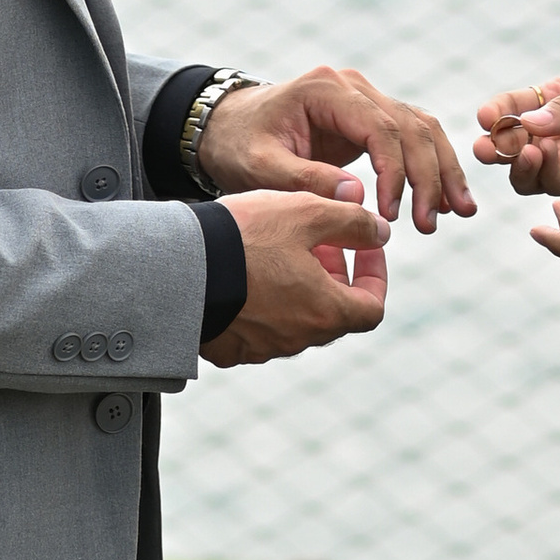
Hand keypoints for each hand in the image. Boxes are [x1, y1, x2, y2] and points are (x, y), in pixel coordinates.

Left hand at [198, 65, 475, 233]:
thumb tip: (358, 197)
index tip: (392, 216)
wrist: (228, 126)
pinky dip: (431, 165)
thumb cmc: (239, 145)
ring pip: (421, 127)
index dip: (394, 172)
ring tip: (458, 212)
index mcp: (326, 89)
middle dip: (428, 175)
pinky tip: (445, 199)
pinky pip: (411, 136)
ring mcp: (364, 98)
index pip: (379, 126)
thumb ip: (304, 179)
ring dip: (442, 169)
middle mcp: (352, 87)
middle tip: (431, 224)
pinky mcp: (369, 118)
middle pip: (410, 124)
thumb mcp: (260, 167)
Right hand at [203, 175, 391, 365]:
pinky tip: (249, 269)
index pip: (372, 307)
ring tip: (280, 246)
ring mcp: (263, 347)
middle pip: (333, 310)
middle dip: (334, 272)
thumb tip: (379, 233)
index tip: (363, 245)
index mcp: (324, 312)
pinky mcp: (232, 347)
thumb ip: (352, 222)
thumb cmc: (247, 237)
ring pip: (298, 317)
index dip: (375, 274)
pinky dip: (267, 301)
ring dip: (301, 285)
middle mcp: (298, 338)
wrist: (180, 267)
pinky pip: (261, 326)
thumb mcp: (308, 212)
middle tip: (318, 237)